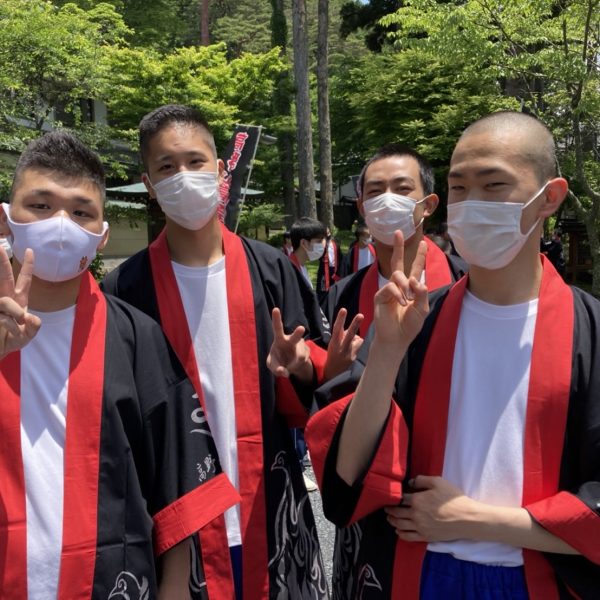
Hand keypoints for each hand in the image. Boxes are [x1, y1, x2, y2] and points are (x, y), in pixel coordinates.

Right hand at [0, 247, 40, 359]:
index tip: (29, 250)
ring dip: (13, 313)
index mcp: (18, 300)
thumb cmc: (10, 341)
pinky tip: (6, 328)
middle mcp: (6, 299)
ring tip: (16, 324)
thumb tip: (30, 317)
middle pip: (5, 277)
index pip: (24, 280)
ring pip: (5, 301)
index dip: (28, 266)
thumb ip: (33, 327)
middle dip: (2, 262)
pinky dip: (8, 324)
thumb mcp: (26, 336)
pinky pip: (2, 315)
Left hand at [267, 307, 312, 381]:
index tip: (275, 309)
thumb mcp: (272, 365)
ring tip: (289, 364)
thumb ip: (275, 369)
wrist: (290, 364)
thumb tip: (283, 371)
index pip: (277, 328)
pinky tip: (295, 363)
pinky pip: (303, 362)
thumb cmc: (278, 360)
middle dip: (298, 333)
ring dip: (293, 365)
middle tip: (301, 328)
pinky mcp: (307, 351)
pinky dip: (296, 367)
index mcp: (279, 339)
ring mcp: (301, 345)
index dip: (276, 318)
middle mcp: (291, 340)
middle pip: (295, 337)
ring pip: (299, 357)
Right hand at [323, 308, 363, 380]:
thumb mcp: (333, 343)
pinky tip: (351, 351)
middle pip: (349, 334)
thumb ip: (341, 335)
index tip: (344, 310)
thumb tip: (351, 329)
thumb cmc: (334, 353)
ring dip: (355, 339)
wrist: (332, 371)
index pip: (337, 328)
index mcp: (334, 341)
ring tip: (348, 346)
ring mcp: (348, 352)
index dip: (340, 319)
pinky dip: (356, 345)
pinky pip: (359, 344)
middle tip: (361, 315)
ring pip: (357, 338)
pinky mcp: (353, 357)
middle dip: (355, 324)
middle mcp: (340, 347)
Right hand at [373, 231, 428, 346]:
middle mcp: (400, 286)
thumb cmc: (410, 325)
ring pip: (397, 275)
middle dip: (399, 247)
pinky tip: (402, 303)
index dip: (419, 256)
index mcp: (412, 288)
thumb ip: (422, 293)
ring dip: (405, 286)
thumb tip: (414, 279)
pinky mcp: (380, 296)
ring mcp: (389, 290)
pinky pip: (390, 287)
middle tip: (398, 232)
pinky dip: (398, 294)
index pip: (416, 269)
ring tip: (407, 301)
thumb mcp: (423, 308)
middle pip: (398, 262)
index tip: (423, 243)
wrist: (397, 338)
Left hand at [384, 475, 478, 542]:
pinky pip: (408, 537)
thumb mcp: (438, 482)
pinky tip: (398, 530)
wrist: (467, 518)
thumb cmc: (453, 499)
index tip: (391, 497)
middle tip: (386, 508)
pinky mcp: (425, 537)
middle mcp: (415, 514)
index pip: (401, 498)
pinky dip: (400, 533)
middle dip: (390, 509)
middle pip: (397, 512)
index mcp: (417, 500)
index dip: (395, 497)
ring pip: (400, 525)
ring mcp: (420, 527)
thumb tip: (410, 482)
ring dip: (392, 520)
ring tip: (389, 518)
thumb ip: (422, 479)